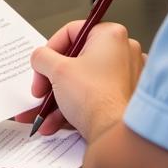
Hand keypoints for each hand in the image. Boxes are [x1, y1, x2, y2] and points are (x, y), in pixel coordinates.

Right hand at [15, 20, 144, 140]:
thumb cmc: (95, 98)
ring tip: (41, 114)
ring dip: (57, 99)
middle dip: (51, 80)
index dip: (50, 50)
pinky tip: (54, 122)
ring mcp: (127, 76)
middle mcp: (123, 52)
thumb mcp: (56, 70)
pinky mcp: (125, 98)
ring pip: (82, 82)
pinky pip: (94, 97)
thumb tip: (40, 57)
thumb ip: (42, 57)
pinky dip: (74, 107)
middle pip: (75, 60)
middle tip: (40, 91)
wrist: (114, 135)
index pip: (71, 32)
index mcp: (110, 35)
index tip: (41, 65)